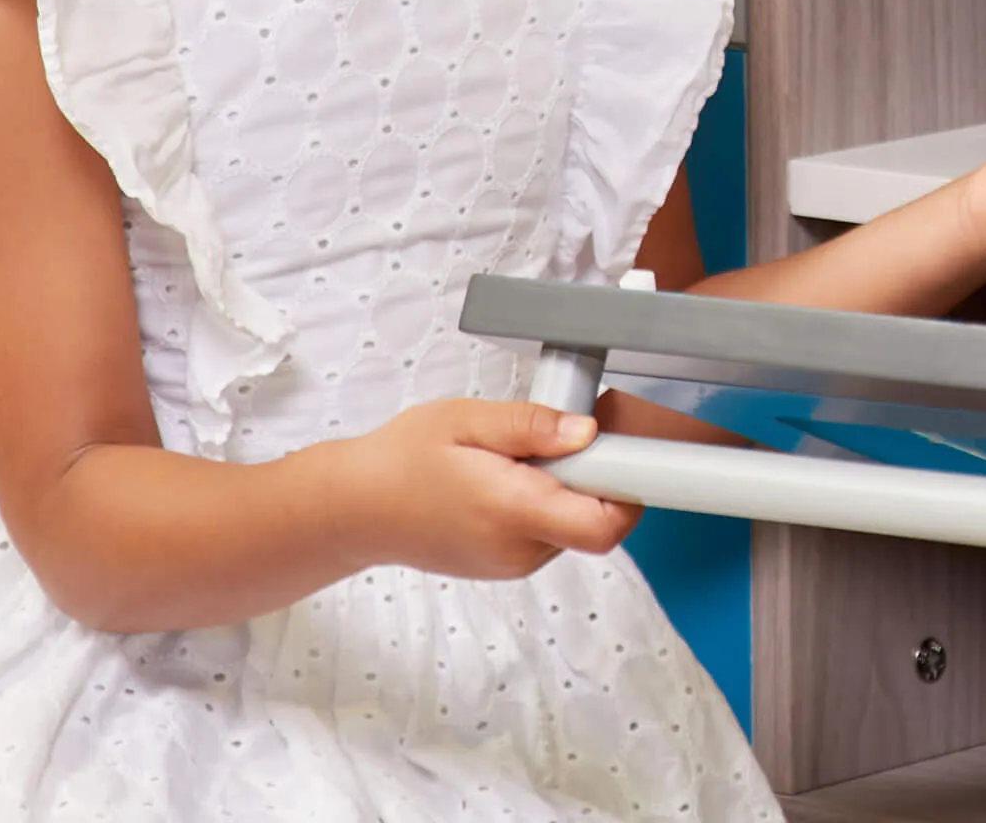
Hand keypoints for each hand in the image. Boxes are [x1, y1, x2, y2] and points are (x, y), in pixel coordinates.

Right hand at [333, 399, 641, 580]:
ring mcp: (511, 564)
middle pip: (595, 522)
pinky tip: (513, 474)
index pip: (603, 524)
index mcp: (512, 511)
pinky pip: (548, 533)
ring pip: (573, 526)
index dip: (630, 487)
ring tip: (526, 452)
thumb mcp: (467, 420)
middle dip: (598, 477)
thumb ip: (531, 426)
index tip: (627, 445)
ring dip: (570, 489)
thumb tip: (586, 432)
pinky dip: (548, 503)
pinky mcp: (503, 564)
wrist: (355, 509)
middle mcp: (518, 549)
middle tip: (573, 432)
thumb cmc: (404, 458)